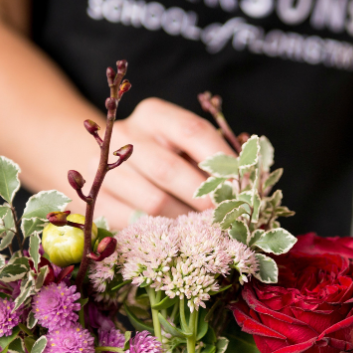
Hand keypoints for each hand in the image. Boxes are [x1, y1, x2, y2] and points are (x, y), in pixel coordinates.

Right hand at [80, 98, 236, 229]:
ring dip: (187, 221)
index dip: (220, 160)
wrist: (110, 168)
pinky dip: (163, 234)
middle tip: (229, 217)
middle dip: (204, 197)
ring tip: (210, 231)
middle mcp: (125, 137)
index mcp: (155, 115)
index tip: (244, 187)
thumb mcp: (189, 149)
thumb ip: (217, 161)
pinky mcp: (98, 203)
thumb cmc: (168, 158)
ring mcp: (105, 170)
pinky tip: (182, 238)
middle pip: (168, 168)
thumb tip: (254, 182)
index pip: (192, 131)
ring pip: (152, 201)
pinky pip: (136, 224)